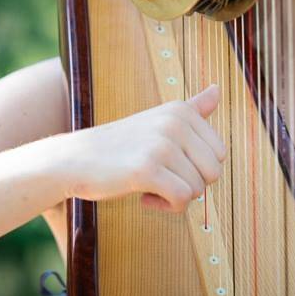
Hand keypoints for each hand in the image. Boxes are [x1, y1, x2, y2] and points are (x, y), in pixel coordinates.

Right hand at [56, 85, 225, 211]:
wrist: (75, 159)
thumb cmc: (120, 145)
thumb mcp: (158, 120)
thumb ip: (192, 108)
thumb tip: (218, 88)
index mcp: (182, 110)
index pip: (220, 153)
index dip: (197, 168)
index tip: (170, 164)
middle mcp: (175, 122)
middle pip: (213, 172)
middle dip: (191, 184)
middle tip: (162, 178)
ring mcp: (161, 144)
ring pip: (198, 189)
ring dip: (175, 197)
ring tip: (150, 186)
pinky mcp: (147, 169)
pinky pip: (182, 200)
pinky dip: (167, 207)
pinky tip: (145, 197)